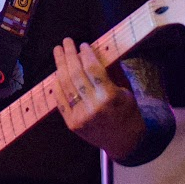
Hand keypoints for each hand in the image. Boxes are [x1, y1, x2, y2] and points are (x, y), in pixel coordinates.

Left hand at [52, 38, 143, 157]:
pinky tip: (57, 73)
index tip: (82, 44)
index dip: (86, 54)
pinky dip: (57, 85)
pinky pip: (60, 100)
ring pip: (65, 85)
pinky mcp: (71, 123)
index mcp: (110, 96)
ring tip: (57, 52)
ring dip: (60, 66)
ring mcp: (80, 116)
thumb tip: (93, 53)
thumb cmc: (127, 112)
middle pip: (76, 74)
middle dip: (69, 55)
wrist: (124, 141)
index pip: (93, 69)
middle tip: (65, 42)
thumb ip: (109, 74)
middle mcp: (93, 106)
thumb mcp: (125, 91)